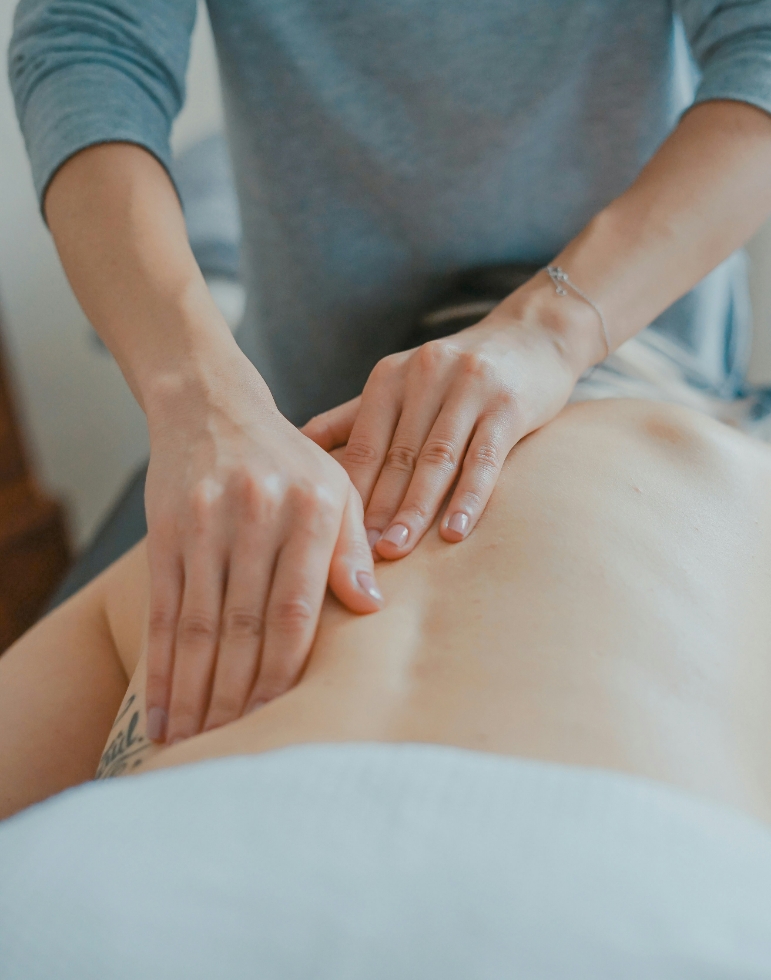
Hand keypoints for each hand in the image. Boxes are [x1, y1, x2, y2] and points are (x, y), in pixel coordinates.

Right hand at [143, 351, 382, 744]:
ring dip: (195, 693)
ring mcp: (206, 524)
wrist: (212, 406)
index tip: (281, 721)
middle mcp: (257, 516)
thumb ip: (352, 547)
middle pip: (245, 626)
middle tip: (234, 751)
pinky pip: (163, 611)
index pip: (297, 610)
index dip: (286, 672)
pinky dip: (160, 667)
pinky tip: (160, 710)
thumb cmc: (288, 460)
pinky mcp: (166, 532)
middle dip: (238, 697)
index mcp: (311, 510)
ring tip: (193, 746)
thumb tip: (371, 609)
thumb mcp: (336, 488)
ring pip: (199, 626)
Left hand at [302, 290, 583, 559]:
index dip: (348, 492)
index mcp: (390, 377)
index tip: (332, 538)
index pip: (362, 444)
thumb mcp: (401, 384)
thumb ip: (353, 417)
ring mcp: (469, 388)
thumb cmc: (457, 373)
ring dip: (415, 509)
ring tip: (396, 550)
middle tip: (358, 556)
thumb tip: (296, 446)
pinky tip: (454, 531)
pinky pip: (485, 458)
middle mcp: (424, 376)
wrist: (534, 335)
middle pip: (396, 456)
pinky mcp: (508, 404)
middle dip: (376, 509)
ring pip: (436, 459)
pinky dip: (469, 497)